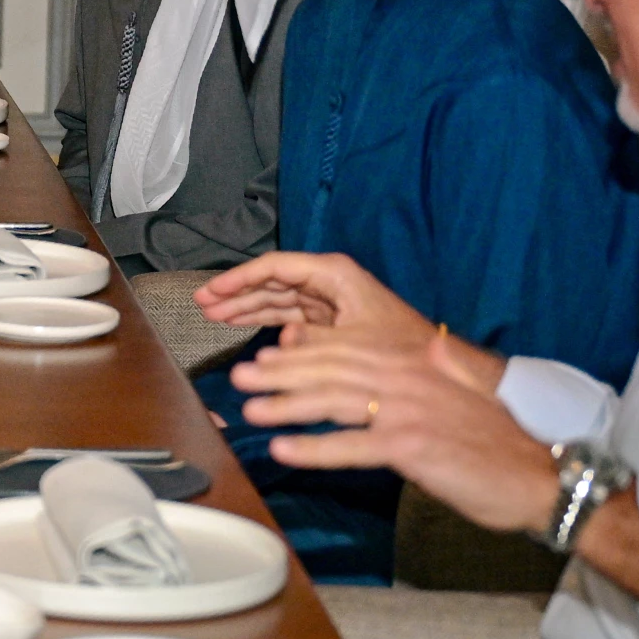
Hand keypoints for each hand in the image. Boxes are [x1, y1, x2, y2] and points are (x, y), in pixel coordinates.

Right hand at [195, 249, 429, 341]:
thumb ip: (315, 340)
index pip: (276, 266)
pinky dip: (264, 322)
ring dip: (246, 308)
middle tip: (203, 303)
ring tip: (214, 316)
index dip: (240, 278)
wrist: (435, 371)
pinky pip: (288, 317)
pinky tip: (242, 327)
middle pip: (272, 281)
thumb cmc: (404, 350)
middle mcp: (330, 283)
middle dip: (236, 292)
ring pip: (277, 299)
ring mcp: (329, 303)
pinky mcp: (331, 323)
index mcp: (335, 275)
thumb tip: (283, 340)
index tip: (212, 291)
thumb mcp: (356, 342)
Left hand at [234, 324, 552, 532]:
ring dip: (286, 405)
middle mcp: (409, 375)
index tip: (267, 354)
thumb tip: (352, 378)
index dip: (301, 351)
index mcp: (415, 358)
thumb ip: (402, 381)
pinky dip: (314, 447)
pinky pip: (352, 445)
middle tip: (242, 378)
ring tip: (251, 411)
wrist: (537, 473)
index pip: (346, 347)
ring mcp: (410, 409)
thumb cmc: (488, 438)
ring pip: (333, 400)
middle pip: (330, 367)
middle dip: (281, 372)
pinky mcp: (414, 447)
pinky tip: (284, 449)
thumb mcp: (445, 393)